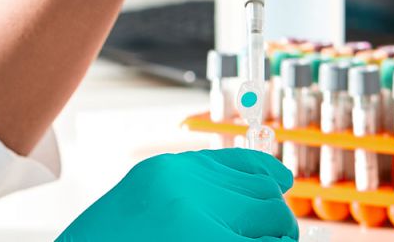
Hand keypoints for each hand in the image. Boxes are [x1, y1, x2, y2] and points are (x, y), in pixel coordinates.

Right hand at [57, 149, 298, 241]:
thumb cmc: (113, 241)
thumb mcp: (149, 205)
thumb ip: (198, 190)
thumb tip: (279, 180)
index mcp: (168, 171)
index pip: (243, 161)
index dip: (267, 174)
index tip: (281, 182)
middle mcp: (185, 183)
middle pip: (266, 193)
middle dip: (271, 221)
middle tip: (259, 240)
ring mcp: (200, 216)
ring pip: (276, 220)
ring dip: (271, 239)